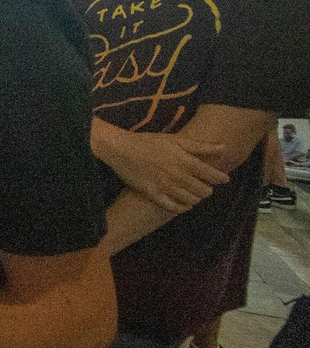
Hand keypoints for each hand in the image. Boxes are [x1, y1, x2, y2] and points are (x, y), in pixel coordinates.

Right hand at [103, 129, 228, 212]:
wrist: (122, 150)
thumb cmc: (149, 142)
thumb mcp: (175, 139)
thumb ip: (201, 145)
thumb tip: (224, 147)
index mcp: (186, 162)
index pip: (212, 175)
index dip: (221, 178)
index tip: (224, 179)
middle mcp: (179, 177)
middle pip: (203, 191)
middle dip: (207, 189)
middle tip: (205, 186)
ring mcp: (166, 187)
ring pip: (191, 200)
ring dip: (196, 198)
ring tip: (194, 194)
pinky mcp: (154, 195)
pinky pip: (173, 207)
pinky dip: (182, 207)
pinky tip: (184, 204)